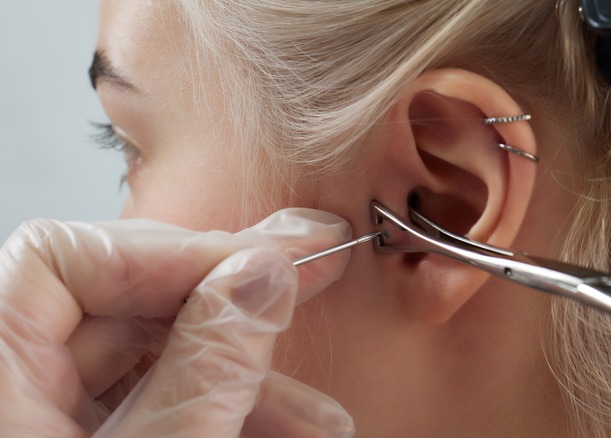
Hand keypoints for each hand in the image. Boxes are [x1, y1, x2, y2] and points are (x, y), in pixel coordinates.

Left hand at [0, 209, 354, 436]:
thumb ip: (205, 371)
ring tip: (315, 417)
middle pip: (124, 303)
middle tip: (317, 274)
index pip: (61, 257)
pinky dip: (219, 411)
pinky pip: (153, 404)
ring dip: (243, 378)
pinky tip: (281, 427)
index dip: (168, 252)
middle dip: (234, 308)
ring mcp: (46, 419)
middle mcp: (10, 386)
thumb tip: (264, 275)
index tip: (259, 267)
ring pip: (151, 360)